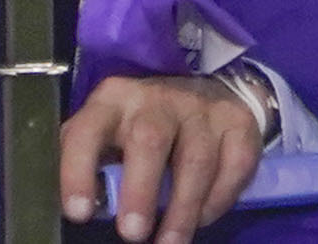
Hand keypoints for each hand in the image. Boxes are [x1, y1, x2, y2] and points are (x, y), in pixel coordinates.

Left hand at [58, 70, 266, 238]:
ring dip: (183, 209)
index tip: (80, 213)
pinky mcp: (238, 120)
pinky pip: (234, 163)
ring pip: (197, 158)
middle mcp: (157, 98)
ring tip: (170, 242)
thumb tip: (88, 208)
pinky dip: (219, 199)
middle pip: (149, 139)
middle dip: (141, 191)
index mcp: (113, 102)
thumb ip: (93, 164)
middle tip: (133, 234)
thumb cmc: (139, 126)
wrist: (205, 90)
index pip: (88, 131)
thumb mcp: (107, 135)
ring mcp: (203, 107)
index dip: (79, 171)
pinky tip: (203, 218)